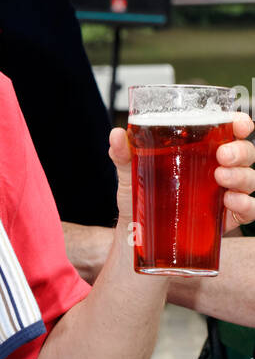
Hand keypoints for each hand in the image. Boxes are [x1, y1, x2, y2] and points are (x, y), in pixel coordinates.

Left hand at [109, 112, 254, 231]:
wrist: (136, 235)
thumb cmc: (140, 196)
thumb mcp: (130, 172)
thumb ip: (124, 153)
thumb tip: (117, 134)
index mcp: (201, 150)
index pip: (229, 130)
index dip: (240, 123)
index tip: (240, 124)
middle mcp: (218, 168)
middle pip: (245, 152)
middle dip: (240, 151)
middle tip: (221, 156)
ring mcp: (224, 192)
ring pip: (249, 178)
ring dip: (241, 176)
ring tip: (221, 178)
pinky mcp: (227, 217)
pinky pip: (249, 209)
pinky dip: (247, 204)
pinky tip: (231, 201)